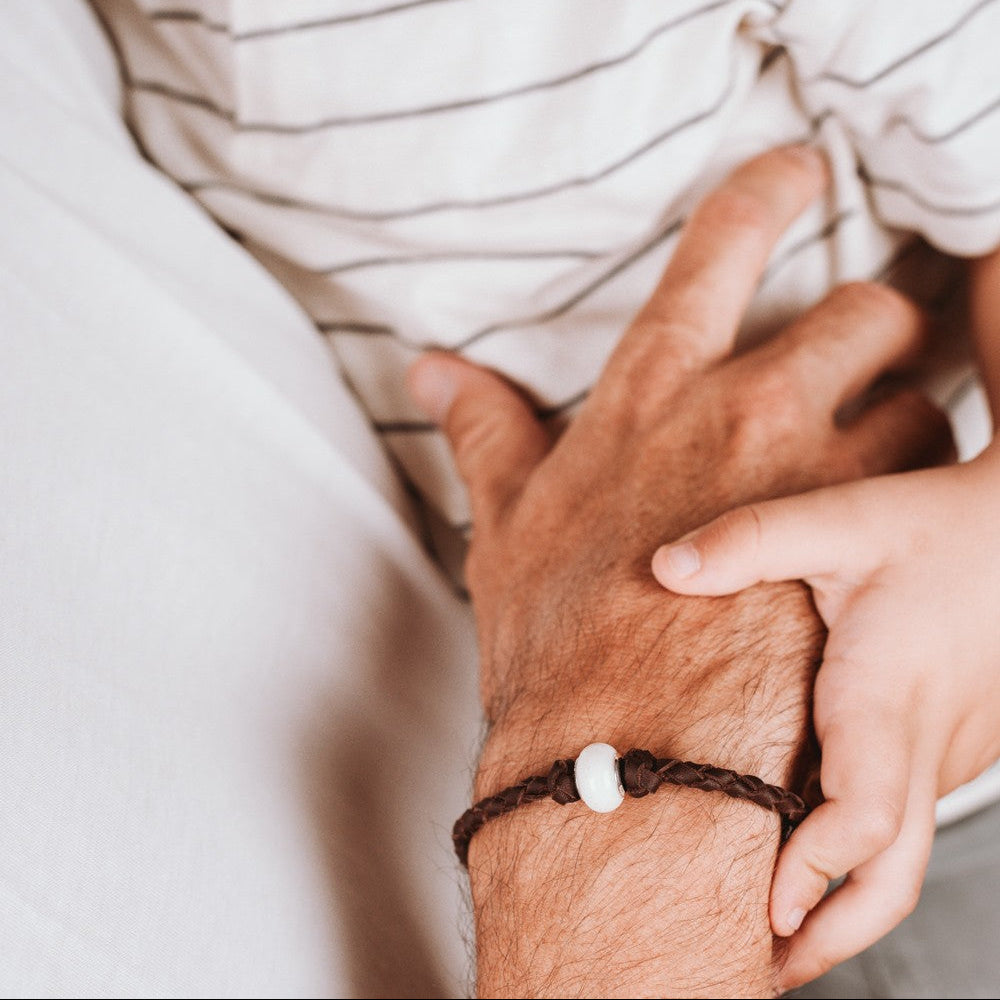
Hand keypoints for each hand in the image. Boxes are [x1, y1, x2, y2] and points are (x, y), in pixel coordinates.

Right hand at [408, 147, 951, 996]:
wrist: (621, 754)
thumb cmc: (558, 641)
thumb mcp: (507, 523)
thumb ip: (483, 429)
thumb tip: (430, 371)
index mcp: (656, 389)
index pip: (728, 238)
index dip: (775, 186)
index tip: (800, 176)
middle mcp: (748, 409)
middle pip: (870, 306)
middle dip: (875, 324)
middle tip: (853, 364)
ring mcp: (821, 476)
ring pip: (918, 399)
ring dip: (903, 419)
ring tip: (865, 470)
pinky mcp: (869, 547)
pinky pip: (930, 488)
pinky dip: (917, 495)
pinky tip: (883, 535)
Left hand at [651, 383, 999, 985]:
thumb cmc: (939, 528)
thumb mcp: (837, 521)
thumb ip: (749, 542)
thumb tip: (664, 569)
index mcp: (887, 695)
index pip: (865, 815)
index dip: (815, 868)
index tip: (763, 906)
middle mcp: (923, 742)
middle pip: (890, 876)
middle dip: (828, 935)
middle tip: (760, 970)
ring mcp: (946, 753)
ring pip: (898, 854)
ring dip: (839, 899)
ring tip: (769, 925)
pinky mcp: (951, 745)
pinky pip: (903, 815)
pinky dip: (858, 852)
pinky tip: (807, 844)